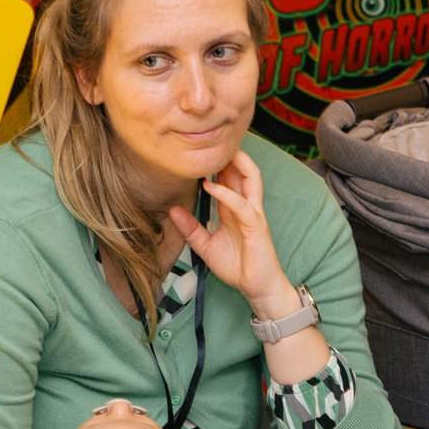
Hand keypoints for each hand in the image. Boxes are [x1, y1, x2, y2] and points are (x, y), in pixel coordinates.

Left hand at [172, 150, 297, 319]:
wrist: (257, 288)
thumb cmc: (237, 266)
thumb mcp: (205, 246)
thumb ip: (190, 229)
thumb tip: (172, 210)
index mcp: (235, 209)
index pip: (230, 178)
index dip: (218, 163)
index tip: (200, 150)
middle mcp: (246, 207)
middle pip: (244, 171)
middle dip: (231, 154)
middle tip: (211, 140)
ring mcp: (254, 214)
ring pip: (251, 179)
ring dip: (237, 163)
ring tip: (218, 152)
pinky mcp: (257, 226)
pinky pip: (242, 205)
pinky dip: (226, 194)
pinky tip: (209, 186)